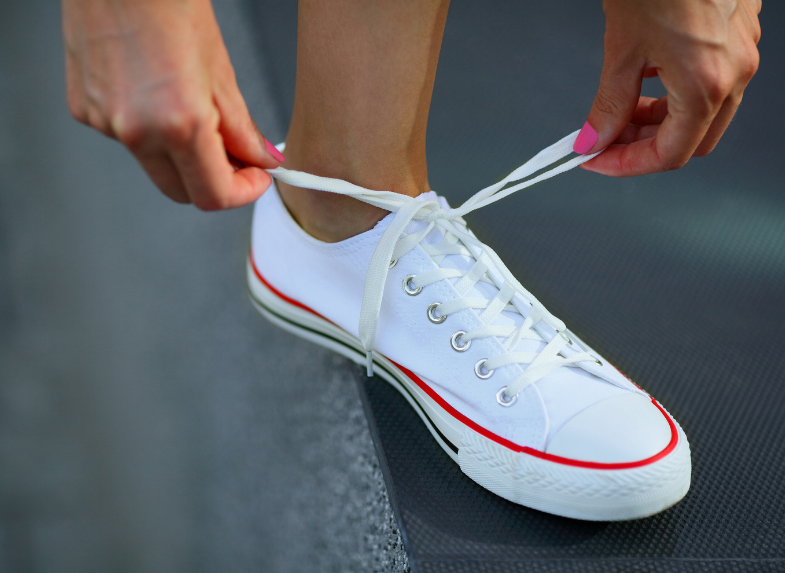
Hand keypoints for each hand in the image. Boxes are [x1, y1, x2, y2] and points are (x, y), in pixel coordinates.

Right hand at [63, 0, 284, 208]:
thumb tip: (262, 159)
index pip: (214, 195)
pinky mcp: (85, 110)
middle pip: (183, 192)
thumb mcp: (221, 72)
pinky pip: (128, 138)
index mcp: (178, 124)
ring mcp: (105, 123)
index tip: (256, 177)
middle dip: (214, 181)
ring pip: (155, 165)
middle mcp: (136, 132)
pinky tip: (158, 93)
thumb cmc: (169, 4)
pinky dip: (151, 130)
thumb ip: (242, 129)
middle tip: (237, 157)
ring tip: (197, 111)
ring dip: (183, 155)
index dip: (243, 192)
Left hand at [575, 0, 760, 175]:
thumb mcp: (622, 50)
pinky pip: (712, 83)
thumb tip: (594, 138)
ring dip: (661, 122)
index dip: (626, 165)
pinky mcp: (738, 35)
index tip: (597, 160)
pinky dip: (677, 94)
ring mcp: (742, 53)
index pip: (668, 155)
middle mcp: (735, 73)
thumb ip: (609, 104)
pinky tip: (649, 80)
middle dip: (645, 147)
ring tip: (623, 110)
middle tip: (608, 140)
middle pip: (692, 142)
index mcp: (707, 84)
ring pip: (704, 114)